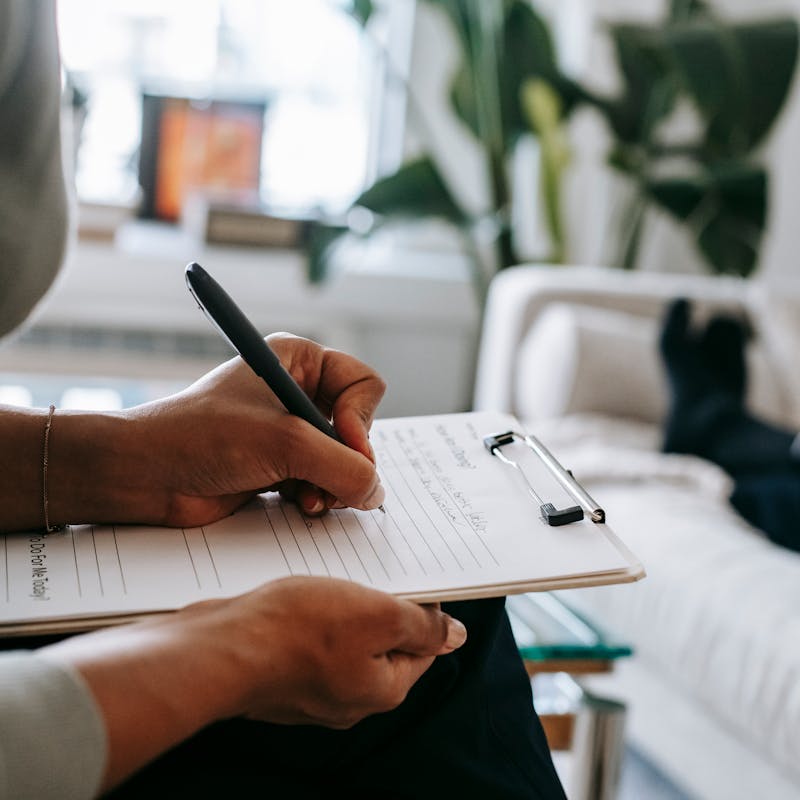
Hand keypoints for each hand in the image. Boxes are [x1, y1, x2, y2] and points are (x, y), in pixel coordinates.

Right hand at [42, 576, 466, 790]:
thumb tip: (456, 636)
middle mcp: (349, 699)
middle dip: (379, 606)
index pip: (422, 647)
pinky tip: (299, 596)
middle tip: (368, 572)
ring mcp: (311, 691)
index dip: (422, 608)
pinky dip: (311, 618)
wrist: (219, 649)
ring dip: (343, 608)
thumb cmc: (297, 631)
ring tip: (330, 579)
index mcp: (382, 690)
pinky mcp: (281, 677)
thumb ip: (422, 626)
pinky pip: (310, 643)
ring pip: (344, 640)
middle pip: (382, 644)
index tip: (410, 578)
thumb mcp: (377, 615)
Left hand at [45, 333, 386, 527]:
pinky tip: (300, 504)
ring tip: (310, 498)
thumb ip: (343, 466)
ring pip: (343, 459)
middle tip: (330, 481)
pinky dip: (319, 496)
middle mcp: (298, 391)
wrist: (146, 475)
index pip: (364, 385)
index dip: (360, 419)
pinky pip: (323, 480)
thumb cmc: (202, 437)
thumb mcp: (285, 443)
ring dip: (333, 483)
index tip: (341, 443)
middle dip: (347, 460)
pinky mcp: (280, 464)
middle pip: (357, 427)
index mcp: (299, 360)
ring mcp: (289, 430)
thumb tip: (376, 492)